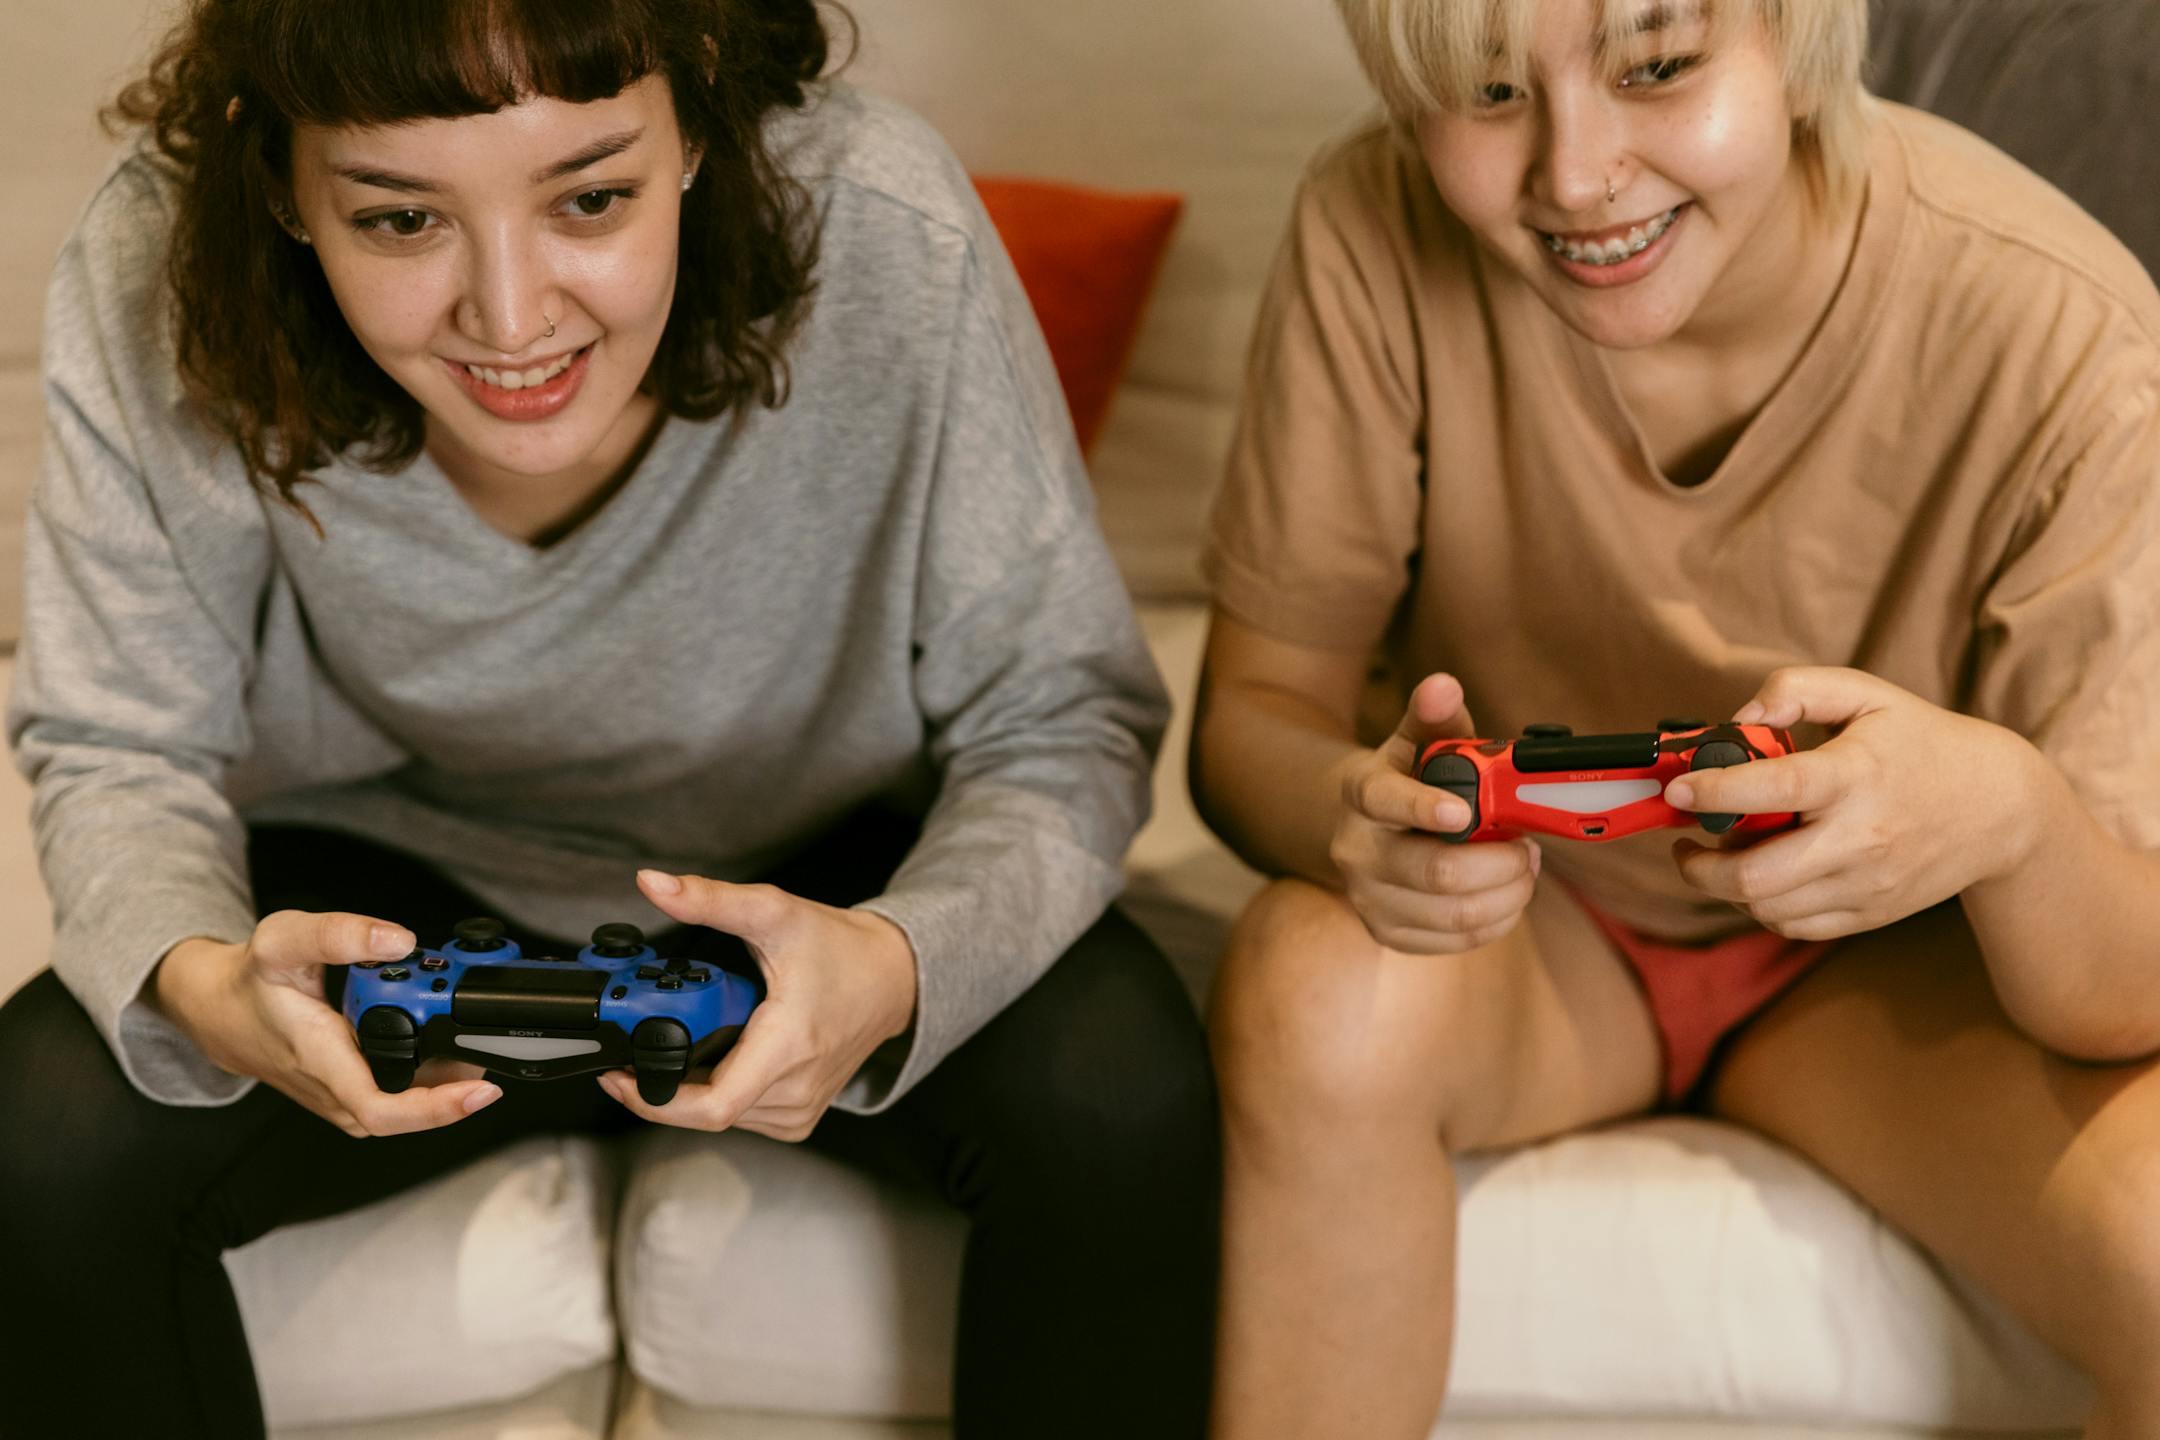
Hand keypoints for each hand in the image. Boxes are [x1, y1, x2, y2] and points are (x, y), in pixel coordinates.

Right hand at [153, 913, 499, 1136]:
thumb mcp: (284, 939)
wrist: (221, 1011)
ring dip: (446, 1074)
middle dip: (458, 1076)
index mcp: (320, 1060)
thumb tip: (398, 940)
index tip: (481, 1091)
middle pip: (409, 1111)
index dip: (437, 1109)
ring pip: (408, 1103)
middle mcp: (336, 1092)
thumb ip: (340, 934)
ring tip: (469, 1031)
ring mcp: (344, 1098)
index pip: (382, 1109)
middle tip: (484, 1034)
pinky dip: (430, 1073)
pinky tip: (447, 1040)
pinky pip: (399, 1094)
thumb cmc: (252, 980)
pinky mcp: (351, 1094)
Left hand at [595, 870, 918, 1139]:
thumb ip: (710, 899)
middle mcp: (794, 1091)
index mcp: (788, 1047)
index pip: (712, 1107)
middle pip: (702, 1109)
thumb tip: (653, 883)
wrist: (892, 980)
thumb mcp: (774, 912)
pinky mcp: (796, 1119)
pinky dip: (716, 1089)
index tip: (617, 1073)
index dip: (652, 1099)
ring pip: (716, 1115)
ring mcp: (797, 1111)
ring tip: (693, 1032)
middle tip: (646, 1032)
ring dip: (689, 1081)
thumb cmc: (840, 950)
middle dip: (662, 1075)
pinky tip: (720, 1053)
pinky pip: (738, 1116)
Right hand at [1328, 672, 1541, 953]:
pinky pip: (1457, 942)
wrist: (1364, 830)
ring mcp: (1370, 899)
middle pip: (1435, 872)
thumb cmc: (1407, 780)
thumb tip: (1444, 685)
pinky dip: (1498, 920)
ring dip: (1508, 893)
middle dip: (1500, 863)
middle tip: (1529, 848)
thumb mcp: (1417, 742)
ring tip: (1524, 868)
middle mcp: (1356, 851)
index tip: (1465, 813)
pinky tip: (1507, 895)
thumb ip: (1435, 716)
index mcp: (1361, 794)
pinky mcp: (1388, 934)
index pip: (1384, 801)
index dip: (1423, 808)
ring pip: (1454, 915)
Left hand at [1665, 667, 2044, 940]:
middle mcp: (1860, 838)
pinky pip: (1793, 924)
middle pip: (1754, 877)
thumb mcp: (1867, 695)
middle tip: (1686, 841)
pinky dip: (1761, 906)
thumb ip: (1796, 690)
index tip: (1677, 789)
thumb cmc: (1921, 743)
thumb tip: (1738, 718)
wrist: (2000, 809)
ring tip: (1726, 852)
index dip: (1713, 791)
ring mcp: (1866, 884)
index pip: (1773, 790)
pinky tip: (1762, 876)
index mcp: (1855, 776)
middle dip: (1698, 864)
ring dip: (1726, 885)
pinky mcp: (1870, 913)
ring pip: (1766, 907)